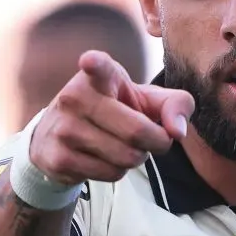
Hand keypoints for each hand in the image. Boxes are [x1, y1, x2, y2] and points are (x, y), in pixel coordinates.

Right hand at [30, 50, 194, 184]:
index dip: (95, 63)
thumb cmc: (113, 110)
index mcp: (98, 76)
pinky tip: (104, 158)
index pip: (97, 67)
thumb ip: (174, 105)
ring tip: (121, 145)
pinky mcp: (59, 159)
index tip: (90, 60)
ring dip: (135, 158)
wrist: (58, 135)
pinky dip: (118, 172)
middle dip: (155, 142)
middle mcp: (75, 98)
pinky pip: (111, 174)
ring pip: (126, 158)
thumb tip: (177, 131)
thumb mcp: (145, 99)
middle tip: (148, 137)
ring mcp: (64, 129)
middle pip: (136, 132)